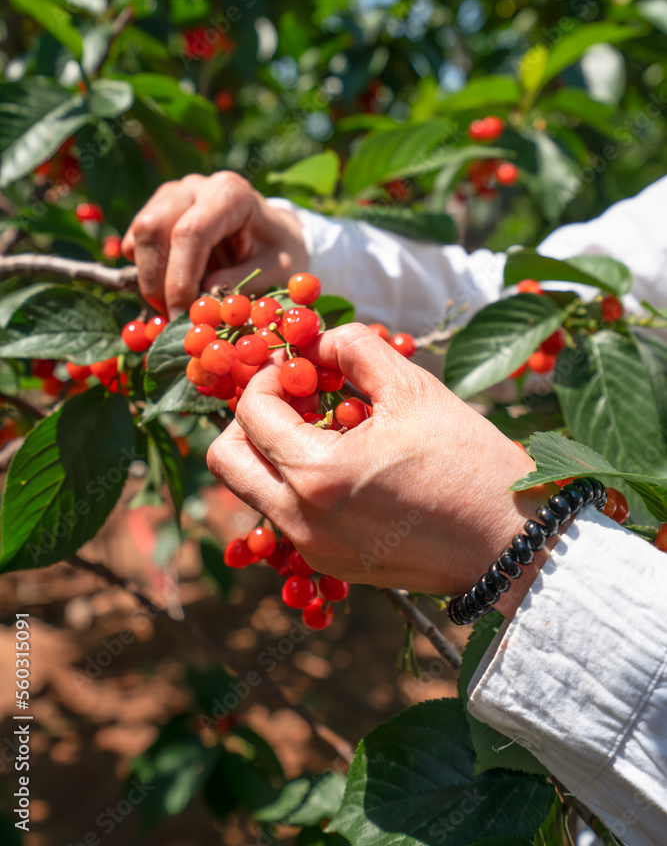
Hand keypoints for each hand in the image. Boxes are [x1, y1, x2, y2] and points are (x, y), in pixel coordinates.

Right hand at [122, 171, 307, 318]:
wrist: (272, 233)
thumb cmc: (278, 250)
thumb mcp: (277, 270)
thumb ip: (243, 283)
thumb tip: (203, 303)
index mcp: (230, 194)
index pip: (191, 233)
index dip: (180, 280)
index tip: (183, 317)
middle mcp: (196, 187)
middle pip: (153, 228)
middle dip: (157, 282)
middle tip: (174, 319)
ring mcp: (171, 195)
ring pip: (139, 235)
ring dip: (149, 280)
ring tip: (175, 308)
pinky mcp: (156, 210)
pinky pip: (135, 242)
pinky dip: (145, 272)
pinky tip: (171, 288)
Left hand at [207, 324, 553, 611]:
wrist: (509, 544)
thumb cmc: (469, 463)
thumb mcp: (414, 388)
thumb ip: (356, 349)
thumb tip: (319, 340)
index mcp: (317, 473)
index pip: (251, 412)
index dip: (268, 376)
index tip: (302, 367)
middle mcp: (301, 520)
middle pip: (226, 461)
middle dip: (250, 418)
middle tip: (295, 398)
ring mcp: (313, 549)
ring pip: (252, 490)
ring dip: (271, 451)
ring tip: (325, 429)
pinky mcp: (331, 565)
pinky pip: (284, 517)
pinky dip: (295, 484)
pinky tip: (344, 466)